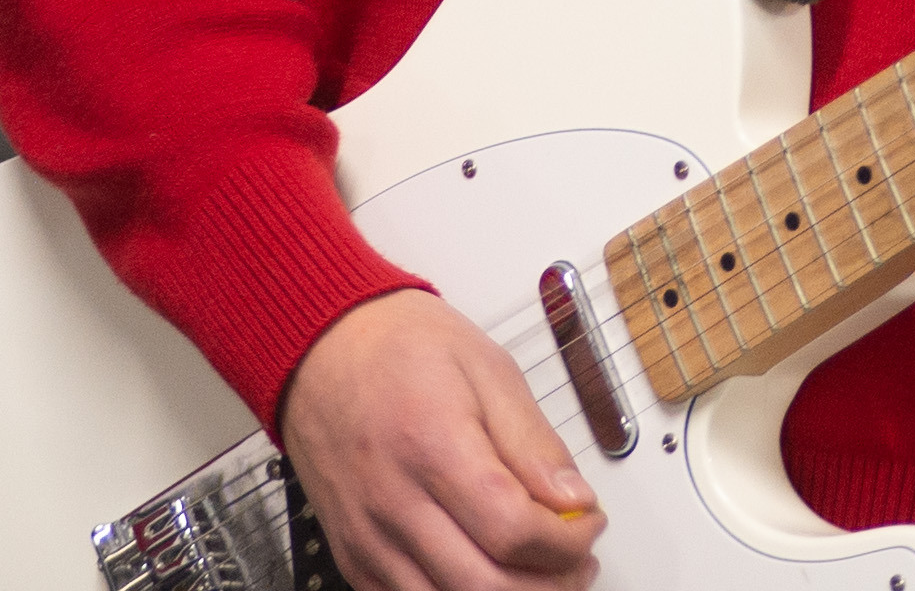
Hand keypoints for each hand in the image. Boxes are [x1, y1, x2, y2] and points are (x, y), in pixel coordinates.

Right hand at [277, 288, 605, 590]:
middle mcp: (394, 502)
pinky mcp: (355, 558)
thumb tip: (573, 498)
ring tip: (542, 570)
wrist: (325, 350)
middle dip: (550, 582)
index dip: (567, 540)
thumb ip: (534, 442)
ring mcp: (369, 538)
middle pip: (485, 586)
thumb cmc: (402, 348)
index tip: (590, 522)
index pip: (512, 529)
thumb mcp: (488, 368)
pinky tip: (490, 575)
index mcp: (433, 445)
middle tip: (578, 560)